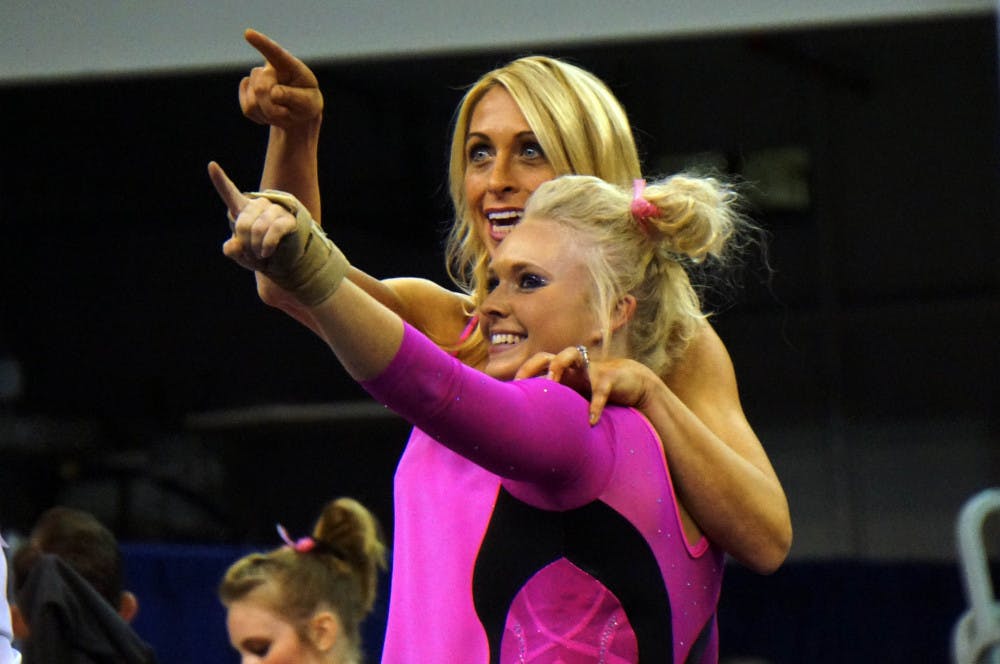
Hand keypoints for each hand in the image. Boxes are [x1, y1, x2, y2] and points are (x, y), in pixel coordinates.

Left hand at [208, 161, 297, 271]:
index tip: (212, 165)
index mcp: (243, 210)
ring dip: (256, 247)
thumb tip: (233, 244)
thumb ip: (233, 250)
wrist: (285, 263)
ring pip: (259, 228)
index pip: (229, 193)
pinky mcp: (289, 220)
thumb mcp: (242, 256)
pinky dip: (268, 244)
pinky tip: (266, 253)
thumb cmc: (261, 256)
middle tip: (251, 253)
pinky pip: (274, 229)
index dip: (220, 180)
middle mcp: (260, 205)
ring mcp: (276, 211)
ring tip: (260, 255)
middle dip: (245, 243)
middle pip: (243, 223)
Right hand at [240, 29, 322, 128]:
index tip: (248, 33)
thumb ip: (295, 98)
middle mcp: (270, 68)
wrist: (296, 114)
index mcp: (289, 65)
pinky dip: (262, 118)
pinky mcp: (246, 92)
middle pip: (262, 88)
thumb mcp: (309, 104)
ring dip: (270, 114)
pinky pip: (248, 109)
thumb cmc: (306, 105)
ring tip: (282, 111)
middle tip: (289, 112)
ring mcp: (256, 79)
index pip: (275, 53)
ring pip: (254, 101)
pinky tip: (270, 113)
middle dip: (274, 107)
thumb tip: (274, 93)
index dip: (261, 43)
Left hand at [516, 348, 656, 424]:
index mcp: (562, 372)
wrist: (632, 383)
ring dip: (559, 365)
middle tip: (524, 384)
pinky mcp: (609, 378)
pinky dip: (595, 406)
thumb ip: (559, 403)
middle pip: (546, 355)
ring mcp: (590, 369)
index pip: (536, 365)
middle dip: (533, 366)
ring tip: (552, 383)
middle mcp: (572, 367)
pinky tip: (591, 421)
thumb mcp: (576, 397)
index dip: (523, 373)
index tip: (512, 389)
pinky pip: (600, 389)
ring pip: (571, 353)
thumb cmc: (596, 391)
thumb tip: (535, 425)